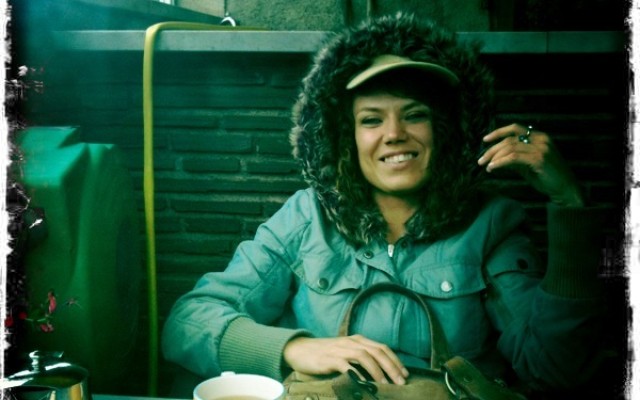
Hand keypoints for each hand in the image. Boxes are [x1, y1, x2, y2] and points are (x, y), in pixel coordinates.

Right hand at [283, 335, 408, 384]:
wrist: (299, 350)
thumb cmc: (324, 354)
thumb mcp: (345, 352)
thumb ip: (360, 359)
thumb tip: (381, 373)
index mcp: (357, 340)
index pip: (382, 348)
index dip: (395, 360)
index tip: (405, 374)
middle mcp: (351, 342)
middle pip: (377, 351)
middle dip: (392, 367)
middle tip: (401, 382)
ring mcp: (340, 349)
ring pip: (365, 356)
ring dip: (377, 371)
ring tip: (385, 385)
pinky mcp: (329, 358)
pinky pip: (346, 365)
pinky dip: (356, 374)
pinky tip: (363, 384)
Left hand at [477, 123, 584, 206]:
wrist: (566, 189)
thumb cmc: (547, 178)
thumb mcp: (528, 165)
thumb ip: (514, 159)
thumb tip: (495, 158)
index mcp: (540, 137)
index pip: (515, 128)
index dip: (498, 132)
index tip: (485, 139)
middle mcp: (541, 139)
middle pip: (509, 139)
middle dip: (492, 149)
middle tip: (480, 160)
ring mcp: (541, 148)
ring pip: (510, 147)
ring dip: (494, 157)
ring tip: (485, 166)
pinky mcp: (538, 159)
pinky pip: (514, 157)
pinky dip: (501, 162)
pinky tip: (493, 168)